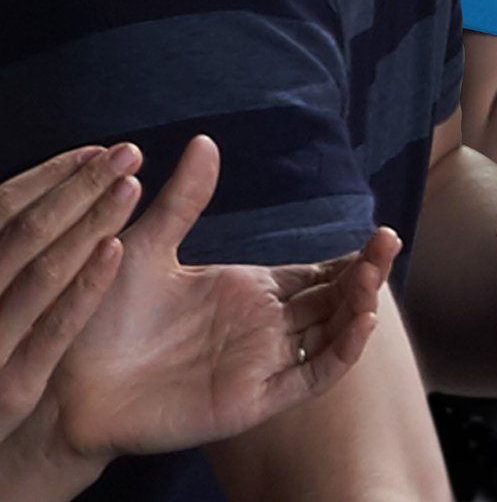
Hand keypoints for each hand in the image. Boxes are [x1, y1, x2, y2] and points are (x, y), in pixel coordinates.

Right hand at [0, 144, 141, 444]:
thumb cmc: (3, 346)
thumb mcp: (4, 289)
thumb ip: (19, 246)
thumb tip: (60, 180)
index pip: (0, 213)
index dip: (48, 178)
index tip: (96, 150)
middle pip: (23, 235)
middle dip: (76, 189)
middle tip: (128, 153)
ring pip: (38, 275)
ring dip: (86, 224)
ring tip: (131, 185)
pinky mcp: (11, 389)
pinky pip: (51, 330)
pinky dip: (83, 287)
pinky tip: (117, 249)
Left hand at [49, 135, 399, 459]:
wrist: (65, 380)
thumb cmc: (102, 317)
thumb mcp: (146, 247)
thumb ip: (183, 200)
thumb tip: (206, 140)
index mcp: (249, 291)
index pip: (319, 274)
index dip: (352, 258)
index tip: (379, 232)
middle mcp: (263, 327)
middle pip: (335, 300)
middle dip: (367, 273)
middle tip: (387, 241)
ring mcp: (260, 364)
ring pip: (329, 336)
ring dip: (360, 308)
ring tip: (376, 274)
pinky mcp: (250, 400)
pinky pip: (308, 379)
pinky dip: (340, 354)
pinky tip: (359, 322)